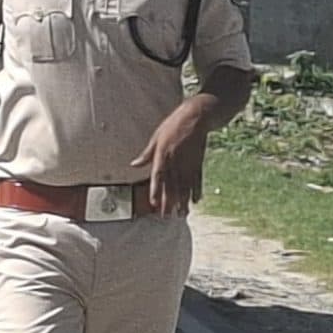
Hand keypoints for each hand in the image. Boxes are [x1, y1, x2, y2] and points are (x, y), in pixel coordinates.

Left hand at [130, 99, 212, 215]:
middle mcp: (176, 161)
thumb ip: (146, 154)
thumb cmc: (173, 125)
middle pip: (172, 185)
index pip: (158, 176)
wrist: (197, 116)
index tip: (153, 204)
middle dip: (169, 202)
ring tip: (182, 214)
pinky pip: (198, 179)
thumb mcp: (156, 136)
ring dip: (183, 200)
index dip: (155, 191)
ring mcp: (189, 162)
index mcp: (163, 154)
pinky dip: (197, 190)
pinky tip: (196, 200)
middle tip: (166, 216)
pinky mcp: (199, 161)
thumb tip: (134, 164)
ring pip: (185, 185)